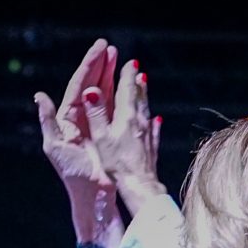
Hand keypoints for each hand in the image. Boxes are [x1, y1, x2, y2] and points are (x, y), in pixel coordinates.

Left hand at [32, 38, 116, 194]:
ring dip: (112, 75)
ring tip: (120, 58)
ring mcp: (96, 124)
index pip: (79, 84)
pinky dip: (122, 94)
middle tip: (112, 48)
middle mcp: (81, 117)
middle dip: (102, 65)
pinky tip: (129, 83)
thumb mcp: (54, 146)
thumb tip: (39, 96)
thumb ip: (47, 120)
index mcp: (67, 117)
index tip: (101, 49)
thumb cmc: (72, 174)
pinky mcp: (109, 132)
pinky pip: (116, 108)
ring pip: (104, 93)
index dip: (89, 65)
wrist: (93, 195)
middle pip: (92, 84)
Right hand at [92, 58, 163, 202]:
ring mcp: (148, 135)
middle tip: (138, 70)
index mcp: (126, 117)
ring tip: (144, 87)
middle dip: (137, 82)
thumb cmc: (118, 163)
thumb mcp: (101, 137)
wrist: (139, 186)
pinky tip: (156, 120)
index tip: (129, 62)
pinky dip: (153, 122)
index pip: (127, 90)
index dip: (127, 75)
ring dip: (144, 97)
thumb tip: (91, 91)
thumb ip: (97, 113)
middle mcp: (140, 122)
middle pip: (139, 97)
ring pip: (146, 110)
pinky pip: (153, 130)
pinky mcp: (152, 148)